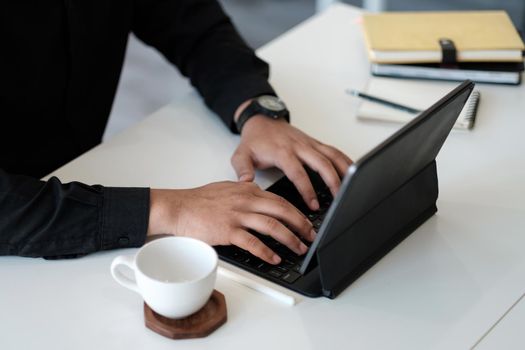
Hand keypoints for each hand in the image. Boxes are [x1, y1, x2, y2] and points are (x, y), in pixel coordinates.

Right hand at [147, 182, 315, 263]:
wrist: (178, 207)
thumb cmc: (199, 201)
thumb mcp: (227, 189)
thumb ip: (245, 193)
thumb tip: (260, 199)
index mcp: (248, 190)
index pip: (280, 200)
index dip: (297, 213)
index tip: (306, 223)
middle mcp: (245, 200)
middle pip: (282, 211)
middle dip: (300, 224)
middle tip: (311, 236)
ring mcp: (237, 215)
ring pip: (272, 225)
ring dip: (289, 238)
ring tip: (299, 249)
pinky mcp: (227, 230)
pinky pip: (252, 242)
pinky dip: (266, 251)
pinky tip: (274, 258)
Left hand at [231, 115, 352, 210]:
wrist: (262, 121)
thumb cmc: (254, 140)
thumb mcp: (241, 155)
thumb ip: (242, 169)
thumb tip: (246, 183)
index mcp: (282, 152)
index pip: (298, 173)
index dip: (307, 189)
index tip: (313, 204)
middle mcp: (299, 146)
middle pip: (322, 163)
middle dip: (332, 181)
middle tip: (338, 198)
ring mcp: (309, 144)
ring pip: (332, 155)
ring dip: (344, 170)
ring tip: (351, 187)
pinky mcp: (315, 143)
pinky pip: (334, 151)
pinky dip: (345, 160)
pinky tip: (353, 171)